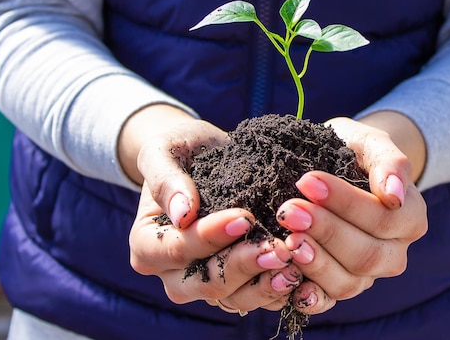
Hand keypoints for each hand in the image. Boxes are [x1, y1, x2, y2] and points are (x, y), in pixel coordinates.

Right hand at [122, 104, 301, 312]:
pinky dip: (278, 290)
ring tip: (294, 262)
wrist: (201, 157)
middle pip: (207, 283)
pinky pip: (256, 298)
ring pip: (234, 298)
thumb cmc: (179, 151)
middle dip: (245, 265)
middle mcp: (173, 274)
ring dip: (266, 284)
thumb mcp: (164, 152)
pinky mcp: (235, 285)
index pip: (178, 249)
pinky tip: (302, 275)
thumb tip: (183, 213)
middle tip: (279, 248)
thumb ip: (166, 179)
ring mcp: (204, 283)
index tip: (244, 217)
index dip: (210, 237)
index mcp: (147, 245)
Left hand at [275, 113, 428, 314]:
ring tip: (286, 240)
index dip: (345, 203)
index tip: (307, 180)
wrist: (335, 164)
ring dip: (315, 262)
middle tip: (289, 210)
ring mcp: (368, 275)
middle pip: (366, 254)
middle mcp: (393, 252)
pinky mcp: (340, 286)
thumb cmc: (353, 149)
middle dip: (325, 232)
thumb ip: (389, 162)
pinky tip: (287, 280)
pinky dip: (309, 297)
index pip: (383, 218)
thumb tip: (393, 194)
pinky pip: (328, 300)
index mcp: (409, 217)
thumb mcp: (370, 142)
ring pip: (348, 282)